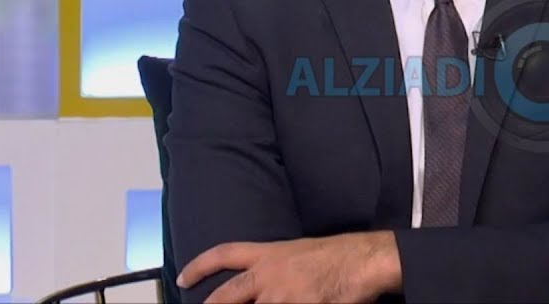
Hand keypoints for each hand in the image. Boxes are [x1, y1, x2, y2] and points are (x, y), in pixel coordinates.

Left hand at [177, 231, 400, 302]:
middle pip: (226, 296)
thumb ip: (275, 268)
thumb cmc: (340, 254)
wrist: (365, 260)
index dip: (200, 266)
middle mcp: (269, 275)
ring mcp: (282, 297)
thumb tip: (260, 288)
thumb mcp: (300, 252)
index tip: (183, 277)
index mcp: (270, 254)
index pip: (225, 254)